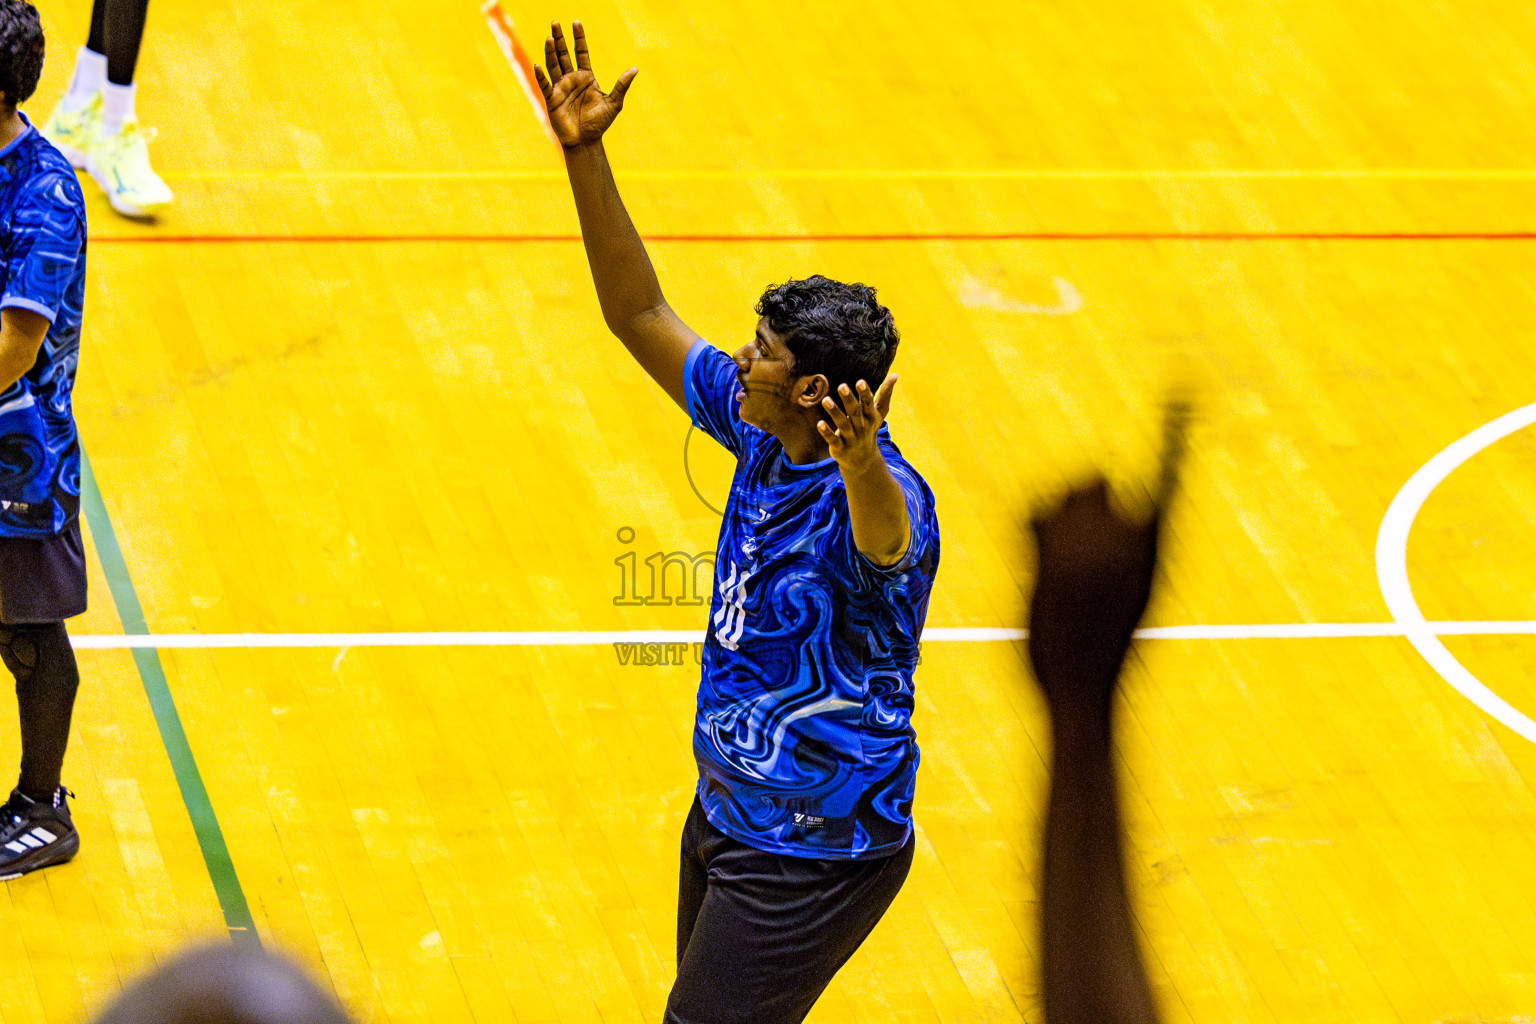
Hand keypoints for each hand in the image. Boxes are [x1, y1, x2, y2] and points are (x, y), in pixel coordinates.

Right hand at [532, 21, 637, 148]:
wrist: (586, 141)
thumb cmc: (599, 123)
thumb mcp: (613, 103)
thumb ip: (621, 86)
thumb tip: (635, 69)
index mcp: (586, 77)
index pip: (581, 52)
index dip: (578, 38)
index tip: (576, 23)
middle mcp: (572, 79)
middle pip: (564, 54)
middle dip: (559, 39)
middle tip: (555, 22)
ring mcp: (560, 88)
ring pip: (553, 65)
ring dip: (550, 52)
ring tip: (549, 37)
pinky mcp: (552, 99)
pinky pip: (545, 85)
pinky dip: (541, 75)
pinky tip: (538, 65)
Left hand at [817, 375, 896, 471]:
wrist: (863, 460)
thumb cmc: (869, 428)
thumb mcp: (878, 413)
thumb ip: (885, 393)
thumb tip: (895, 374)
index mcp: (871, 417)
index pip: (868, 404)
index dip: (865, 394)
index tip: (860, 381)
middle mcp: (861, 427)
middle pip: (855, 412)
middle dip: (849, 399)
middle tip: (842, 386)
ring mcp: (851, 438)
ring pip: (842, 425)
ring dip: (834, 412)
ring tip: (825, 400)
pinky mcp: (840, 448)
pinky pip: (833, 439)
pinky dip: (826, 432)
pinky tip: (819, 423)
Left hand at [1027, 400, 1187, 721]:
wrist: (1084, 690)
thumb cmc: (1112, 650)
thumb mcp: (1139, 594)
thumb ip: (1132, 549)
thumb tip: (1118, 520)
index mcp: (1157, 543)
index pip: (1169, 474)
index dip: (1175, 429)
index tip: (1184, 388)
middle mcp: (1125, 536)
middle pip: (1090, 478)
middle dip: (1081, 498)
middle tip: (1077, 541)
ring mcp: (1086, 545)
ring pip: (1058, 495)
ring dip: (1055, 516)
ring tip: (1060, 564)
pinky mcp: (1047, 557)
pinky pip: (1034, 511)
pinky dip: (1035, 526)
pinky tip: (1042, 556)